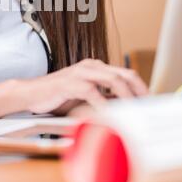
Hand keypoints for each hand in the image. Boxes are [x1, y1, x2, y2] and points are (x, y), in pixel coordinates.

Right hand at [19, 59, 148, 114]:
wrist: (32, 93)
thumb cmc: (58, 96)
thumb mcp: (85, 97)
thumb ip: (102, 97)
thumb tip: (124, 106)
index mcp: (95, 67)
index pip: (125, 73)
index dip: (139, 87)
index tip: (149, 101)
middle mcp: (91, 66)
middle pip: (124, 74)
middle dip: (139, 90)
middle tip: (148, 106)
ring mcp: (81, 73)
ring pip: (113, 81)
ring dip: (126, 97)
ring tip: (135, 111)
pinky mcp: (71, 83)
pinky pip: (93, 93)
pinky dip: (104, 105)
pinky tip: (110, 115)